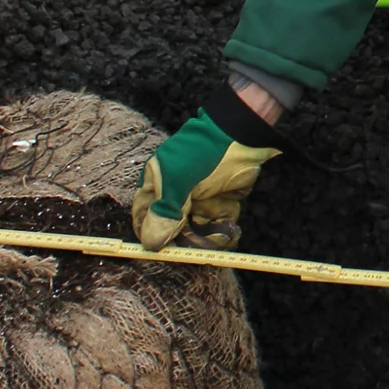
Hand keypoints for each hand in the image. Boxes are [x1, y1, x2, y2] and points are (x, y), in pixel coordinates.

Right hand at [134, 112, 278, 249]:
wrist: (244, 136)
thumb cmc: (204, 153)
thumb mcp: (179, 181)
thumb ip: (165, 211)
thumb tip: (150, 243)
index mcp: (158, 184)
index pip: (144, 216)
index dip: (149, 234)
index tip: (160, 252)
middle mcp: (176, 194)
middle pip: (172, 229)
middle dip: (185, 241)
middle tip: (197, 249)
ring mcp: (199, 198)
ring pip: (197, 230)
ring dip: (209, 238)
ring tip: (222, 236)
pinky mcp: (221, 201)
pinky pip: (218, 224)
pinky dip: (225, 230)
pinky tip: (231, 230)